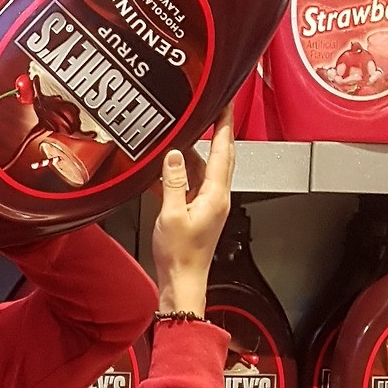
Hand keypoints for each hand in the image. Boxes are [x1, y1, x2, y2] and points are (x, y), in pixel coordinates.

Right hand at [150, 109, 234, 317]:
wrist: (182, 283)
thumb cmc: (180, 257)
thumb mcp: (170, 214)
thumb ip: (172, 181)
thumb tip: (173, 155)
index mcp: (216, 195)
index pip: (225, 151)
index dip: (225, 125)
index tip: (225, 104)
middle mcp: (216, 198)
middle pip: (218, 157)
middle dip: (211, 133)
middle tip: (201, 113)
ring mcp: (208, 205)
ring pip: (201, 170)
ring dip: (187, 156)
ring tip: (169, 142)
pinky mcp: (197, 213)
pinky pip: (189, 185)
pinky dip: (177, 176)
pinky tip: (161, 172)